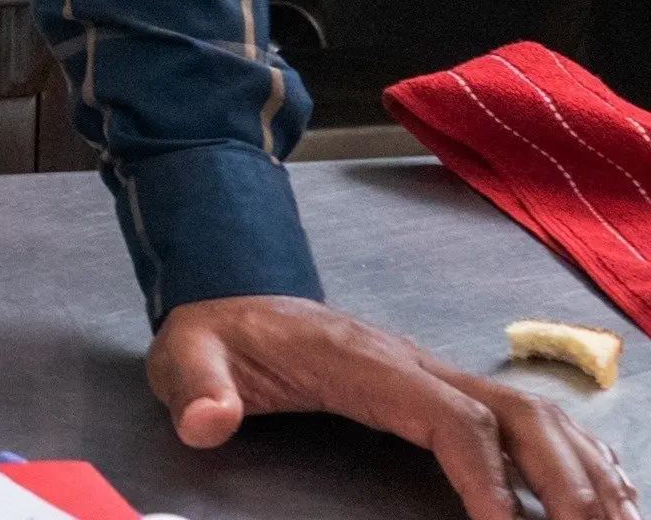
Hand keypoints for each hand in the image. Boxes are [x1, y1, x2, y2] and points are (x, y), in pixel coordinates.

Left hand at [151, 295, 635, 519]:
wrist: (227, 300)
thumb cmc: (217, 339)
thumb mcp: (185, 357)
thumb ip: (195, 387)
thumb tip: (208, 422)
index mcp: (364, 362)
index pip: (450, 417)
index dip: (486, 474)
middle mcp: (415, 363)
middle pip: (517, 413)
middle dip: (566, 476)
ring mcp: (434, 371)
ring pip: (534, 412)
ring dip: (585, 466)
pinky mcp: (441, 387)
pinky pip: (525, 415)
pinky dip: (575, 451)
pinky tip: (605, 489)